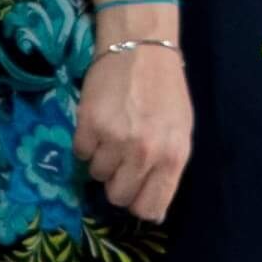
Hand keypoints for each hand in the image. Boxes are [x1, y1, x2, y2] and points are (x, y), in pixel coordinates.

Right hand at [74, 36, 192, 223]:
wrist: (141, 48)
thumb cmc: (165, 91)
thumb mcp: (180, 132)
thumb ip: (169, 170)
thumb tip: (154, 212)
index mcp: (173, 157)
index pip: (149, 208)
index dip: (139, 204)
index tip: (134, 192)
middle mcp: (145, 153)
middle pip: (118, 196)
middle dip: (117, 182)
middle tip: (121, 158)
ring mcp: (115, 140)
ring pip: (97, 175)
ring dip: (102, 159)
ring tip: (113, 132)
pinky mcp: (89, 126)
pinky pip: (81, 154)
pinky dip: (87, 143)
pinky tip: (100, 122)